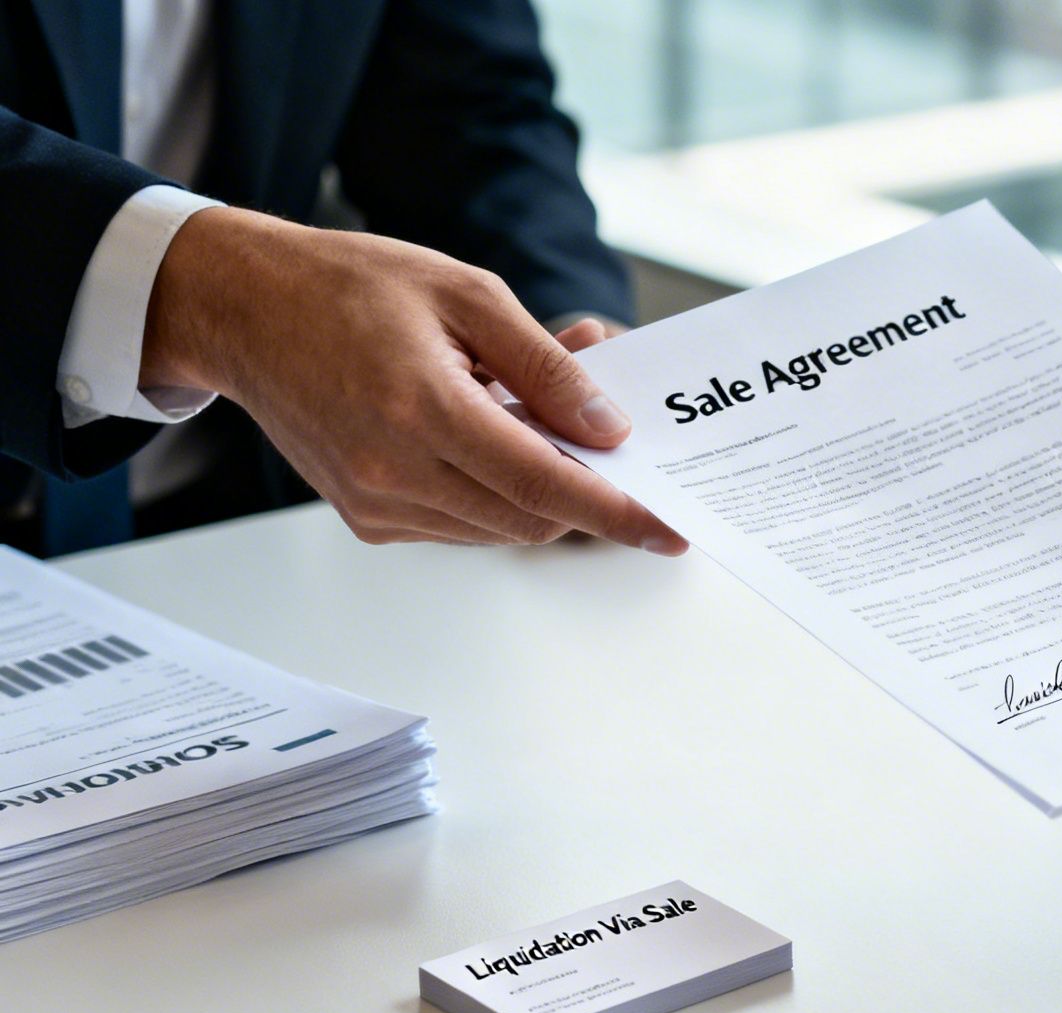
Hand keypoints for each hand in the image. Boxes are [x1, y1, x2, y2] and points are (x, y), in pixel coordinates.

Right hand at [141, 207, 687, 552]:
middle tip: (603, 428)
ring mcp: (374, 502)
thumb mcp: (467, 295)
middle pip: (531, 518)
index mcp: (421, 408)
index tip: (668, 529)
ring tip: (530, 408)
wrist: (244, 308)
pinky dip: (495, 492)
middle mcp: (392, 471)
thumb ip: (547, 367)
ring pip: (499, 528)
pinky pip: (460, 524)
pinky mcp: (365, 517)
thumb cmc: (351, 286)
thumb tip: (609, 428)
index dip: (616, 510)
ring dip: (539, 486)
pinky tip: (488, 431)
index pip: (544, 484)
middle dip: (585, 489)